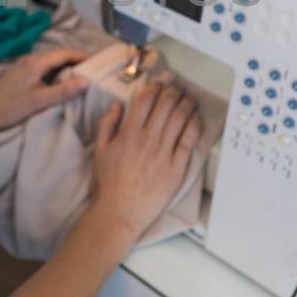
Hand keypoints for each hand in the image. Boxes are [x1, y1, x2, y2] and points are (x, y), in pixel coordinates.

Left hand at [0, 47, 89, 154]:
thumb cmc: (10, 108)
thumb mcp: (39, 101)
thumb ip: (63, 91)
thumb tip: (87, 81)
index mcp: (36, 62)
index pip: (65, 53)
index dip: (83, 57)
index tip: (98, 63)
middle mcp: (30, 59)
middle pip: (59, 56)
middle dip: (76, 61)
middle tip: (93, 71)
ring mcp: (24, 66)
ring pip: (51, 62)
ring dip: (66, 68)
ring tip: (81, 78)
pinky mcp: (20, 74)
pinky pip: (43, 68)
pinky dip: (56, 73)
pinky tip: (61, 84)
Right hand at [88, 80, 201, 239]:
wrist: (120, 212)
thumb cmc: (109, 184)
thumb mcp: (101, 151)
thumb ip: (107, 126)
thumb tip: (117, 106)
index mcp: (128, 134)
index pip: (145, 101)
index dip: (154, 88)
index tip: (158, 84)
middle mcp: (148, 140)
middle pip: (165, 105)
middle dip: (173, 92)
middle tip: (176, 88)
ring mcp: (163, 153)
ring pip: (180, 119)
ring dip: (186, 104)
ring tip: (188, 99)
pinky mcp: (176, 167)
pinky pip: (189, 140)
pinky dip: (194, 125)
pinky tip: (195, 118)